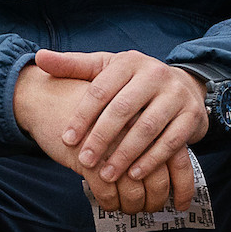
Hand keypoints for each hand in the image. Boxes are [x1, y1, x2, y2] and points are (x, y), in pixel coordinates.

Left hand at [32, 49, 206, 213]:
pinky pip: (171, 141)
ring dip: (125, 154)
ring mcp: (176, 94)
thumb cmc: (134, 82)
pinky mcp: (191, 115)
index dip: (82, 116)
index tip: (67, 140)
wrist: (183, 86)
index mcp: (129, 62)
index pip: (100, 90)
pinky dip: (152, 159)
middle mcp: (155, 74)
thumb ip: (73, 66)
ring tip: (107, 174)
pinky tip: (134, 174)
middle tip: (85, 161)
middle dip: (102, 138)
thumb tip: (39, 57)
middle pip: (123, 109)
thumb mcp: (106, 69)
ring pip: (147, 127)